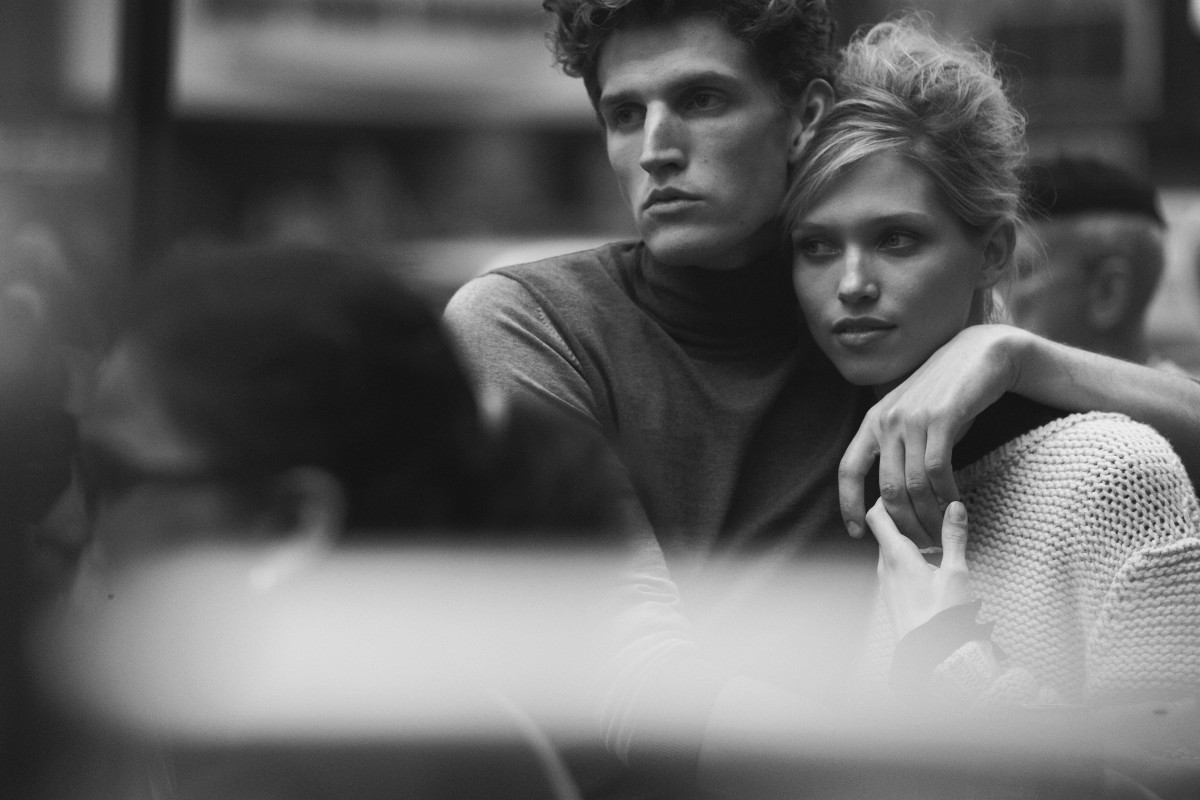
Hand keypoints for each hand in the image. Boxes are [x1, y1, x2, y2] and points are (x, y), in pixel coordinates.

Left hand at [839, 324, 1027, 545]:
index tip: (856, 532)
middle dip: (903, 522)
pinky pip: (938, 470)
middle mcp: (886, 420)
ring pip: (913, 483)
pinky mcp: (941, 418)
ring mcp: (912, 418)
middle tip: (920, 543)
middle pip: (886, 487)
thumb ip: (899, 450)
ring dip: (928, 515)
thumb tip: (894, 497)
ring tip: (939, 532)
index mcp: (872, 422)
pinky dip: (946, 494)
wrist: (979, 355)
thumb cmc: (946, 395)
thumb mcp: (912, 419)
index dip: (848, 503)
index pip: (848, 469)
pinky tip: (955, 506)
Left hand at [866, 498, 973, 638]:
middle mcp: (883, 564)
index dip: (888, 497)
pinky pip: (892, 563)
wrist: (930, 655)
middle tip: (926, 505)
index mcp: (896, 555)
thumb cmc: (943, 615)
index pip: (877, 513)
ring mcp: (885, 580)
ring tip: (931, 530)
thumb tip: (955, 505)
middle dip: (902, 514)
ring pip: (888, 546)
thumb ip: (954, 537)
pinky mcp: (890, 593)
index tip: (908, 489)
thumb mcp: (956, 573)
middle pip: (883, 528)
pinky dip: (906, 553)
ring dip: (905, 535)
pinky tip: (928, 558)